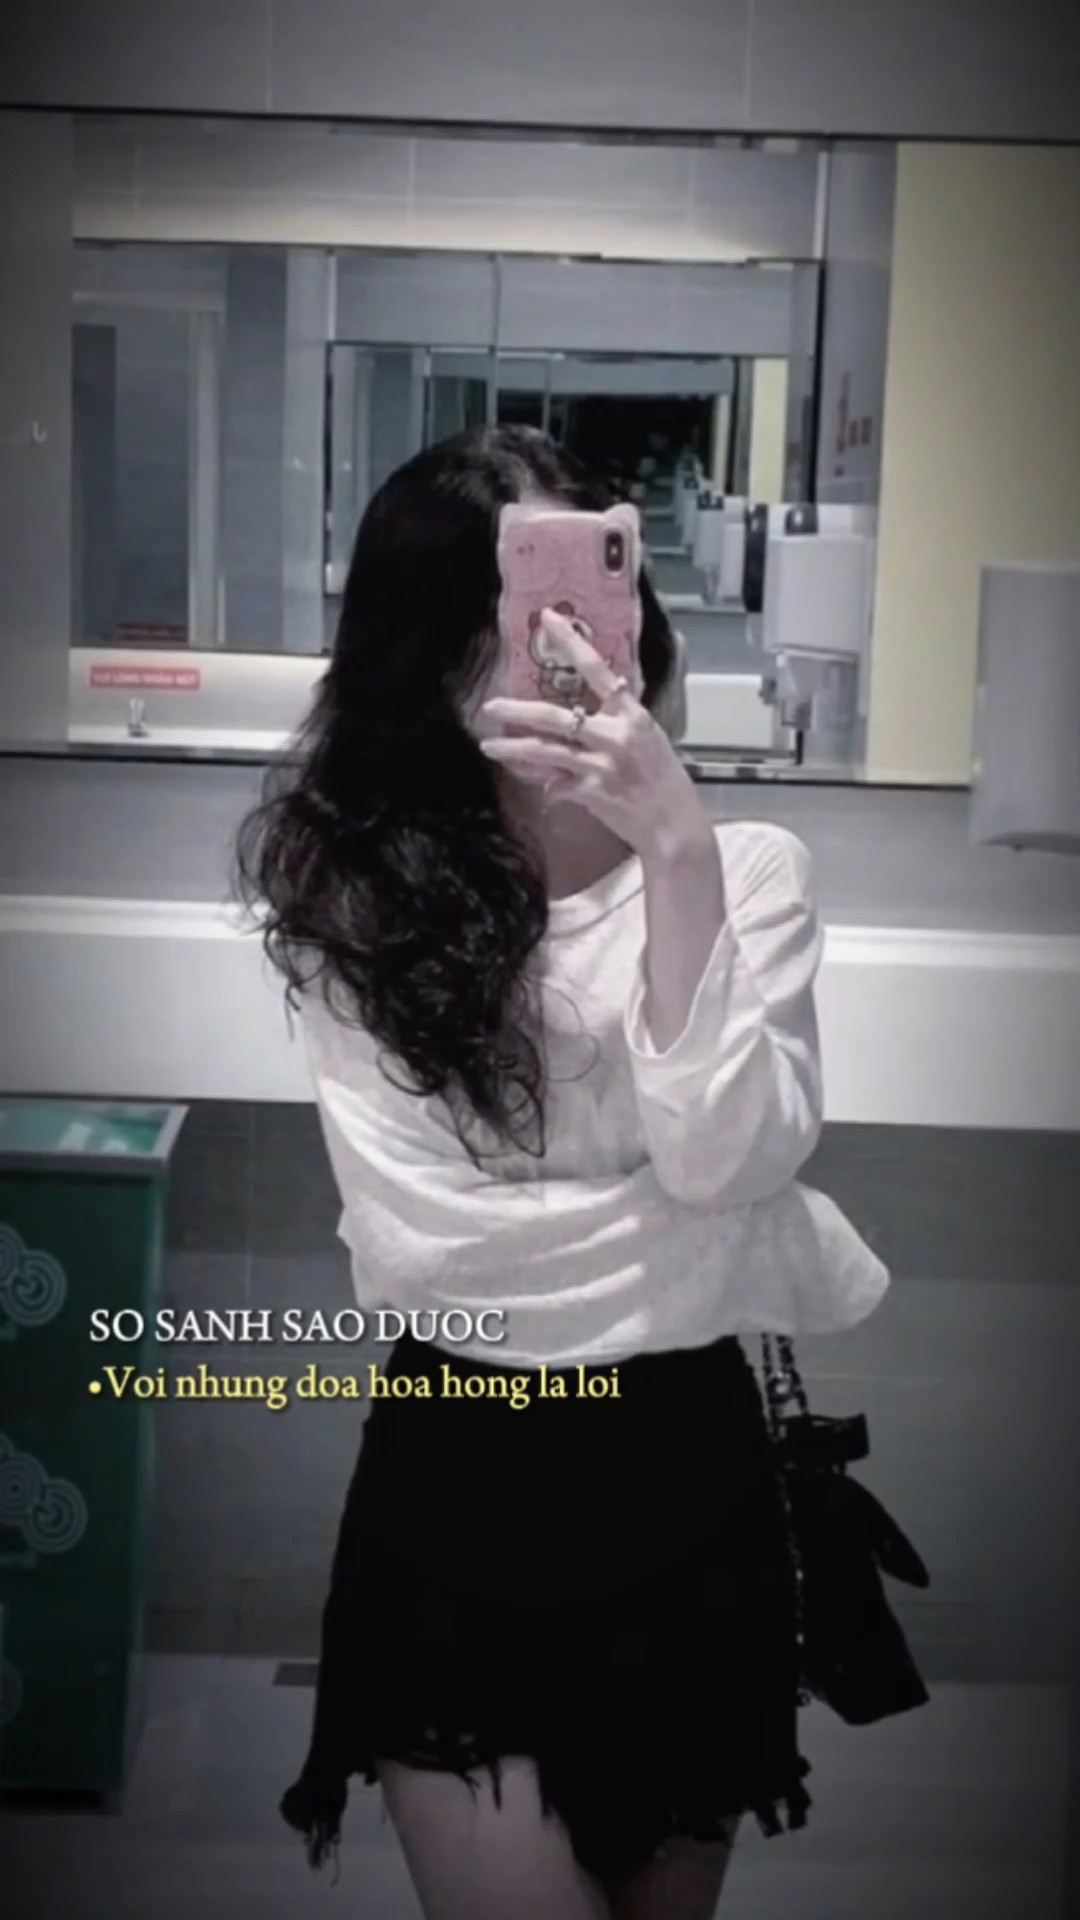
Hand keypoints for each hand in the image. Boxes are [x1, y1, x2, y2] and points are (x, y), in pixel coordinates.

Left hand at [478, 608, 710, 863]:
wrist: (675, 823)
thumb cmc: (664, 780)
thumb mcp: (647, 739)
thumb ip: (617, 722)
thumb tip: (583, 714)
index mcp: (632, 714)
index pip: (598, 669)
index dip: (571, 643)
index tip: (548, 619)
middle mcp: (615, 734)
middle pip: (555, 715)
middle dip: (518, 710)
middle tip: (490, 706)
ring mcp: (602, 764)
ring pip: (546, 750)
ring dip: (513, 749)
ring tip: (488, 746)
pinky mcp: (592, 792)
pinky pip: (556, 784)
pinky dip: (546, 785)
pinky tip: (538, 785)